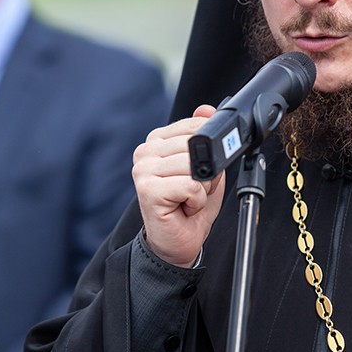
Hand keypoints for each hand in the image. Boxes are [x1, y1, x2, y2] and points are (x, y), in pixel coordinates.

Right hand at [132, 105, 225, 266]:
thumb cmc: (190, 206)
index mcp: (157, 140)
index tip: (198, 173)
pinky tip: (183, 208)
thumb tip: (207, 109)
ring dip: (202, 189)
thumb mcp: (207, 167)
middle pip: (196, 146)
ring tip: (187, 200)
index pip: (196, 126)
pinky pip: (191, 186)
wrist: (178, 243)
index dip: (209, 152)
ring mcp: (143, 170)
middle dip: (207, 173)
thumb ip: (206, 137)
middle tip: (193, 191)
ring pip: (195, 166)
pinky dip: (196, 201)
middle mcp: (145, 151)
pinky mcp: (147, 189)